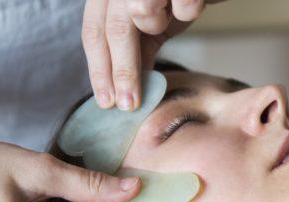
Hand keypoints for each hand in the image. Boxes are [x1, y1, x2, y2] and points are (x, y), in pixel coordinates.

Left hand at [82, 0, 222, 110]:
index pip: (95, 33)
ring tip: (171, 15)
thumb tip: (127, 89)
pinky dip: (188, 8)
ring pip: (143, 14)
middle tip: (130, 104)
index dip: (100, 69)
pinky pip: (183, 6)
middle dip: (123, 72)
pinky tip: (193, 0)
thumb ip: (138, 51)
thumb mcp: (152, 23)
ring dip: (161, 23)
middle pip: (114, 31)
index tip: (108, 102)